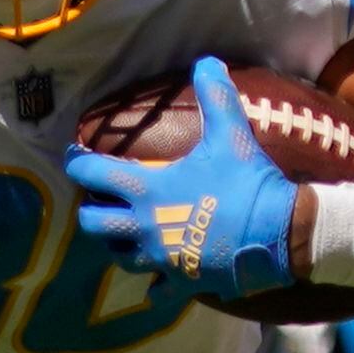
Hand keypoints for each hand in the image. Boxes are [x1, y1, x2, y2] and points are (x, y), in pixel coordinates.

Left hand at [61, 58, 299, 300]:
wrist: (279, 231)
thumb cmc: (248, 182)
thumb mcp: (231, 134)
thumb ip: (215, 96)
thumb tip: (207, 60)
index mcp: (146, 190)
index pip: (92, 173)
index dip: (76, 162)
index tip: (74, 157)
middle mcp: (143, 227)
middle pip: (93, 223)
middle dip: (90, 210)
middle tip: (100, 201)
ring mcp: (159, 259)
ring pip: (118, 258)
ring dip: (118, 245)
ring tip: (126, 235)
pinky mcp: (180, 283)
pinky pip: (155, 292)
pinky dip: (154, 287)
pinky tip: (157, 281)